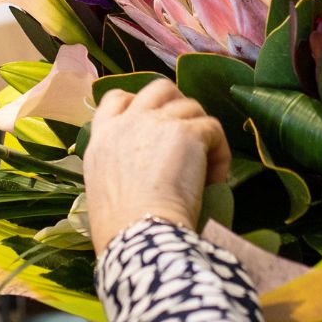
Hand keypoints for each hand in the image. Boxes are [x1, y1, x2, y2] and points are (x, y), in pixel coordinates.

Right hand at [84, 79, 230, 253]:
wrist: (139, 233)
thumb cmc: (119, 228)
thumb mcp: (101, 189)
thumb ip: (118, 167)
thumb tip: (142, 173)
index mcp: (102, 136)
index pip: (117, 98)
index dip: (139, 104)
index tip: (154, 126)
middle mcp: (128, 122)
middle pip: (159, 88)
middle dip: (177, 104)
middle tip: (187, 137)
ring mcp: (158, 123)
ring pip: (191, 106)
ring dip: (201, 132)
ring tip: (204, 168)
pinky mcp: (188, 133)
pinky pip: (213, 128)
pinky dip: (220, 153)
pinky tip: (215, 180)